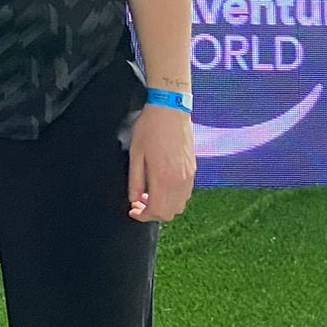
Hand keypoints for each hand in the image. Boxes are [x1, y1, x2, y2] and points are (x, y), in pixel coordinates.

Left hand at [127, 104, 194, 221]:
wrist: (171, 111)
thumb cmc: (150, 129)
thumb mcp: (136, 154)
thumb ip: (135, 180)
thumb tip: (134, 199)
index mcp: (164, 178)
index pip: (157, 211)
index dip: (143, 215)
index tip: (133, 210)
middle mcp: (180, 182)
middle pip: (170, 213)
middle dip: (153, 213)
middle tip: (138, 202)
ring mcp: (190, 177)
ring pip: (179, 205)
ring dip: (164, 205)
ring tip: (148, 193)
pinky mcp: (193, 170)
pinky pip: (185, 194)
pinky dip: (173, 197)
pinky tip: (161, 185)